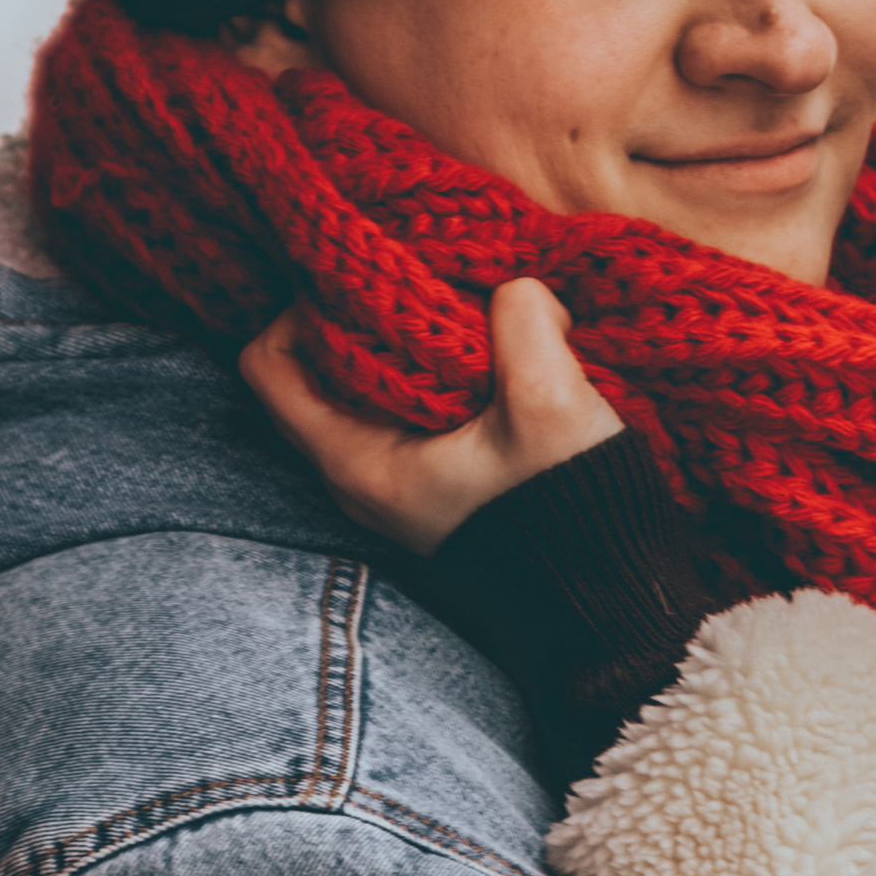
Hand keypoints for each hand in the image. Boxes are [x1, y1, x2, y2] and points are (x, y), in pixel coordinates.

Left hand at [239, 276, 622, 556]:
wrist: (608, 594)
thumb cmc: (570, 512)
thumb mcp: (552, 405)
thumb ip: (526, 324)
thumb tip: (515, 288)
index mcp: (359, 463)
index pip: (267, 366)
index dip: (302, 306)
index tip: (366, 281)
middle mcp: (361, 477)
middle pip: (310, 370)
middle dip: (355, 315)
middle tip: (416, 281)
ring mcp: (395, 484)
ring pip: (359, 389)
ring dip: (398, 342)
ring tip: (458, 311)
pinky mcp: (433, 483)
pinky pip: (401, 410)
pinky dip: (426, 371)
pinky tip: (483, 351)